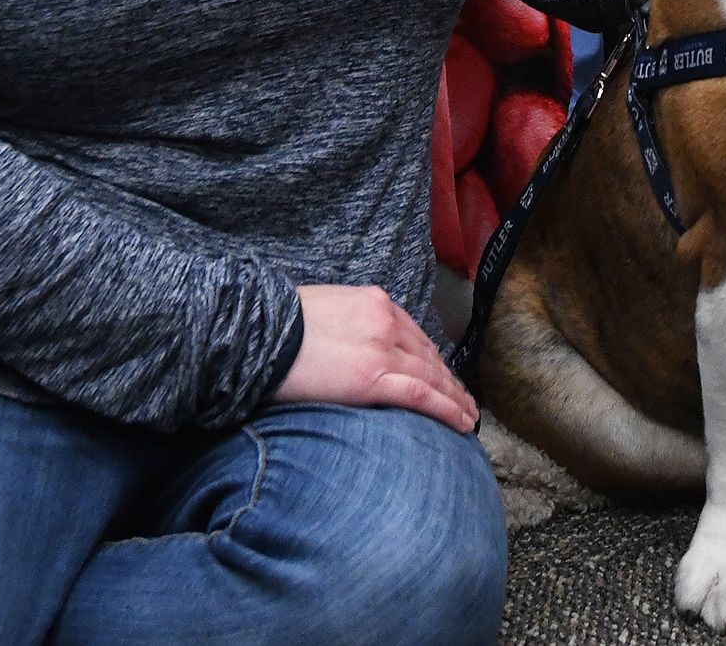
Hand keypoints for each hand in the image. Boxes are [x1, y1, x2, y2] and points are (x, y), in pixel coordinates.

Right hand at [271, 284, 477, 431]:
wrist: (257, 332)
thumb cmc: (277, 326)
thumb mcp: (324, 310)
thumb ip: (350, 325)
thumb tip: (354, 347)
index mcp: (375, 302)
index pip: (415, 335)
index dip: (434, 361)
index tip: (445, 377)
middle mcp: (386, 320)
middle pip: (429, 357)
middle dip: (449, 382)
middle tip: (465, 403)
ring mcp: (382, 348)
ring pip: (433, 377)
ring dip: (456, 399)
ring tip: (469, 419)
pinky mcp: (373, 378)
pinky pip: (422, 396)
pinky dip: (447, 410)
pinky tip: (461, 423)